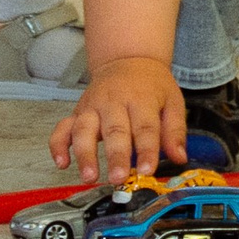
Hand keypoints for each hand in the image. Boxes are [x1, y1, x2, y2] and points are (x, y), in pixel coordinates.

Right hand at [51, 55, 184, 182]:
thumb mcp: (172, 101)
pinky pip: (62, 128)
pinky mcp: (78, 112)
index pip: (145, 128)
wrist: (127, 59)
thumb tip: (180, 157)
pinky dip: (58, 145)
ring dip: (85, 154)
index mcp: (141, 100)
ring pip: (84, 130)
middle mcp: (114, 103)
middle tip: (118, 178)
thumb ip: (175, 131)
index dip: (147, 150)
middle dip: (115, 156)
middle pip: (114, 130)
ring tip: (89, 176)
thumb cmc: (151, 85)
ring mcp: (93, 107)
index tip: (147, 170)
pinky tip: (61, 162)